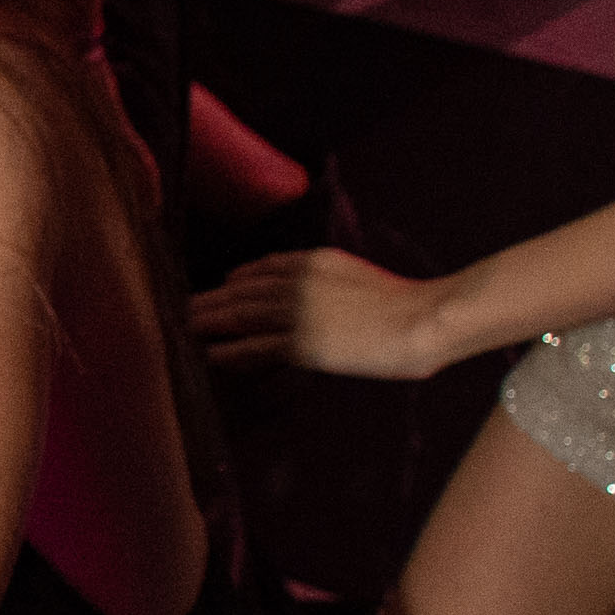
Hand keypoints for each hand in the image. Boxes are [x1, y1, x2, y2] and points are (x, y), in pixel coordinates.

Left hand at [191, 245, 461, 376]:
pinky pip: (256, 346)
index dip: (241, 278)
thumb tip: (336, 304)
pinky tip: (211, 354)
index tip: (225, 285)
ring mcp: (300, 311)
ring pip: (242, 314)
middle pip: (244, 289)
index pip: (267, 266)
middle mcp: (301, 280)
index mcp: (317, 261)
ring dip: (210, 321)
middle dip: (215, 299)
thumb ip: (342, 287)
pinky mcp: (304, 342)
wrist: (428, 318)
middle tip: (186, 307)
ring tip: (186, 329)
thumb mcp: (368, 282)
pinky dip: (229, 350)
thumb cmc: (414, 307)